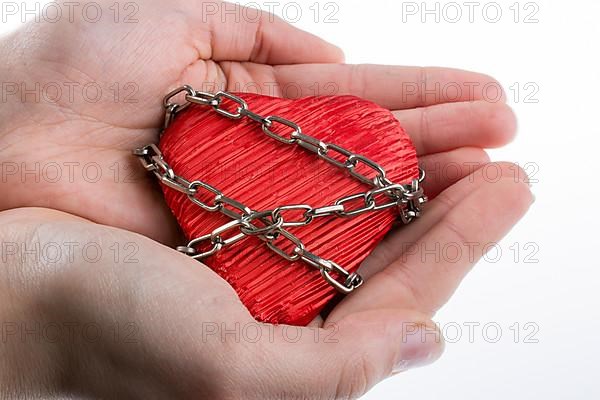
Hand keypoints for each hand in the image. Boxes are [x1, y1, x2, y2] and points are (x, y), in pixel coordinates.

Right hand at [0, 182, 530, 398]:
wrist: (11, 281)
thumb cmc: (104, 329)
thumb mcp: (229, 373)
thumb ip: (337, 370)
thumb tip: (429, 344)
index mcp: (296, 348)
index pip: (407, 290)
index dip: (465, 238)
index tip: (512, 185)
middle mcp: (284, 303)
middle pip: (392, 244)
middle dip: (452, 198)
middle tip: (504, 151)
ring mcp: (256, 254)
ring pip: (355, 206)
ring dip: (409, 166)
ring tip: (464, 131)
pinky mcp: (225, 212)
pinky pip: (303, 180)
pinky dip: (344, 154)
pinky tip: (378, 135)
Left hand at [1, 0, 517, 246]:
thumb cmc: (62, 77)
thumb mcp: (165, 18)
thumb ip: (253, 31)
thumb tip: (332, 57)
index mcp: (250, 102)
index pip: (354, 98)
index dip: (419, 94)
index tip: (482, 95)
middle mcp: (263, 160)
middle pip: (368, 151)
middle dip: (441, 140)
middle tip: (507, 137)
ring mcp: (255, 210)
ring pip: (356, 198)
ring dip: (427, 184)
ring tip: (495, 173)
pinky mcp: (238, 253)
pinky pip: (318, 240)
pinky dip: (373, 231)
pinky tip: (427, 219)